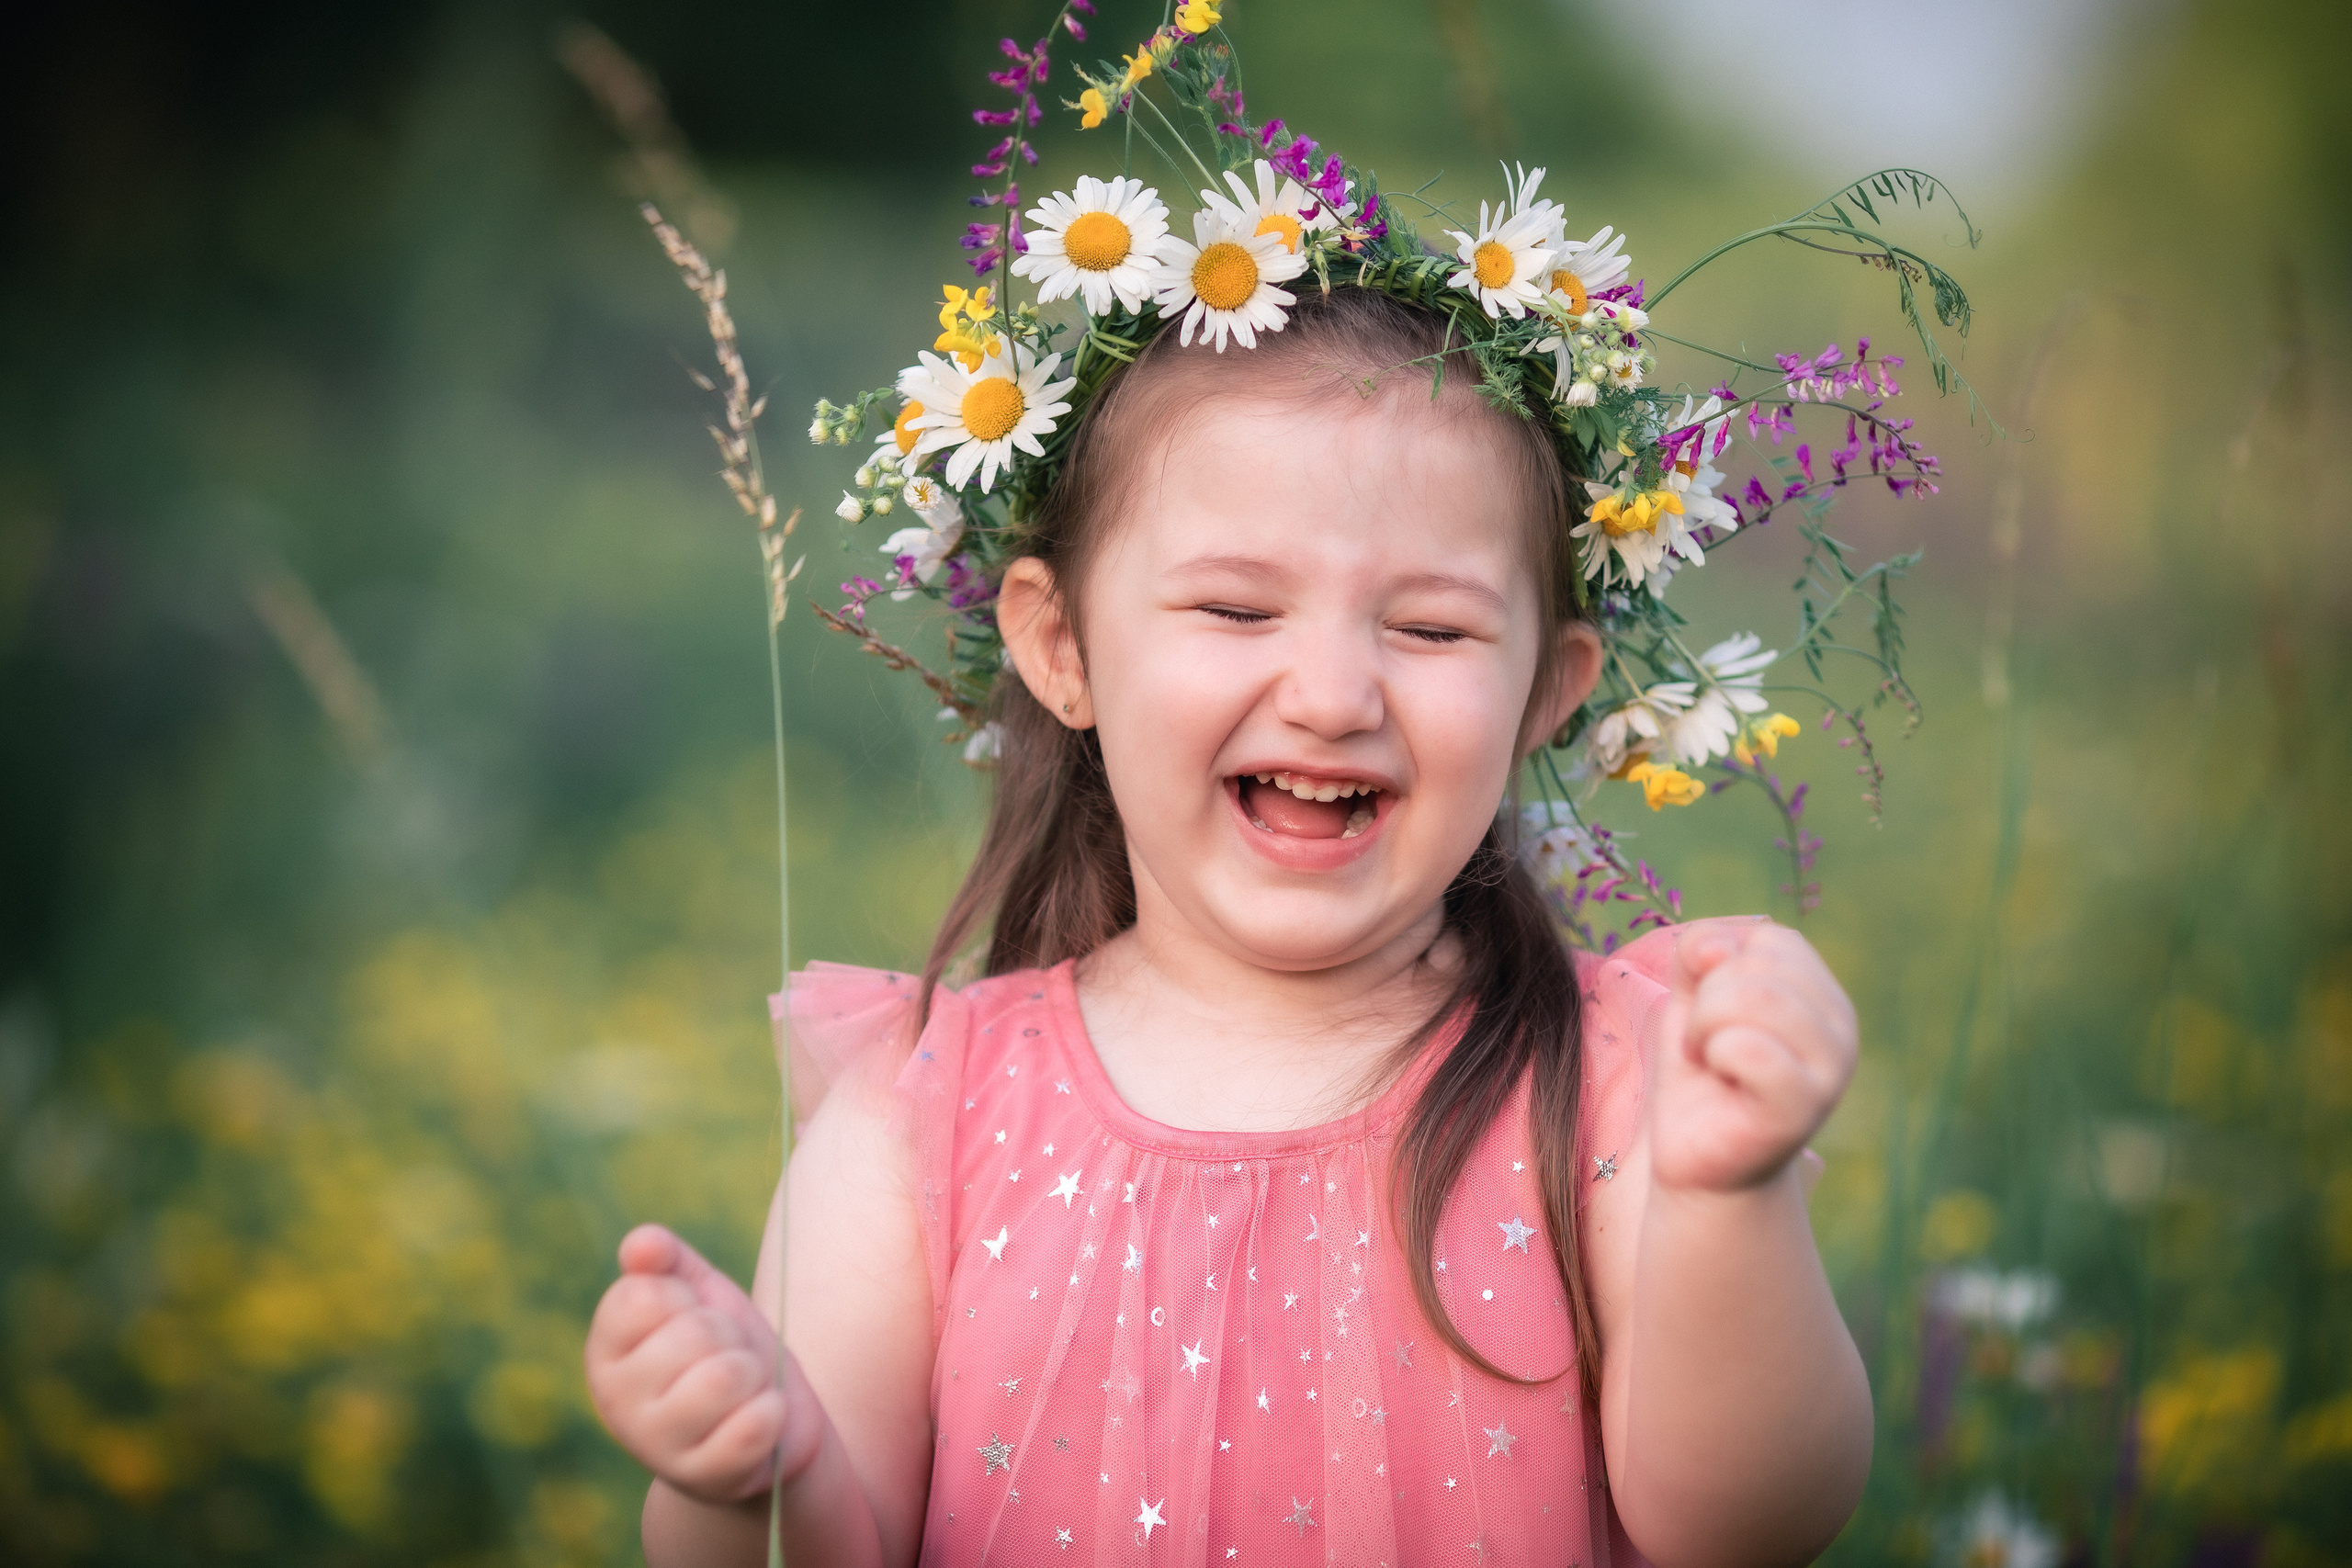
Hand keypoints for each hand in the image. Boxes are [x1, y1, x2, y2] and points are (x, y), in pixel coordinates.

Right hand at [584, 1224, 822, 1503]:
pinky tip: (759, 1421)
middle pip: (696, 1333)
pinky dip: (772, 1412)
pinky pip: (755, 1424)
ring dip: (753, 1375)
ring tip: (742, 1390)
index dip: (689, 1299)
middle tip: (726, 1360)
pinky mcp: (705, 1478)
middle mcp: (617, 1402)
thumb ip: (666, 1261)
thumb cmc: (722, 1350)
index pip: (645, 1296)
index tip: (693, 1321)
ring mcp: (656, 1447)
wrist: (764, 1426)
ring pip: (726, 1377)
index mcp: (605, 1350)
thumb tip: (639, 1243)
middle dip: (730, 1338)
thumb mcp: (697, 1293)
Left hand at [1647, 918, 1856, 1194]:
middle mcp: (1842, 1027)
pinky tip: (1720, 1082)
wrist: (1700, 1158)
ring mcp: (1831, 1070)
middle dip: (1706, 1000)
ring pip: (1753, 996)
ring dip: (1703, 1026)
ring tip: (1709, 1060)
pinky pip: (1749, 1047)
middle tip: (1706, 1046)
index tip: (1713, 1016)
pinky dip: (1714, 1055)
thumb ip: (1701, 950)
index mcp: (1823, 994)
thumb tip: (1718, 946)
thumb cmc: (1701, 1074)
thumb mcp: (1692, 995)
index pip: (1771, 938)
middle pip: (1758, 964)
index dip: (1719, 968)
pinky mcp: (1804, 1109)